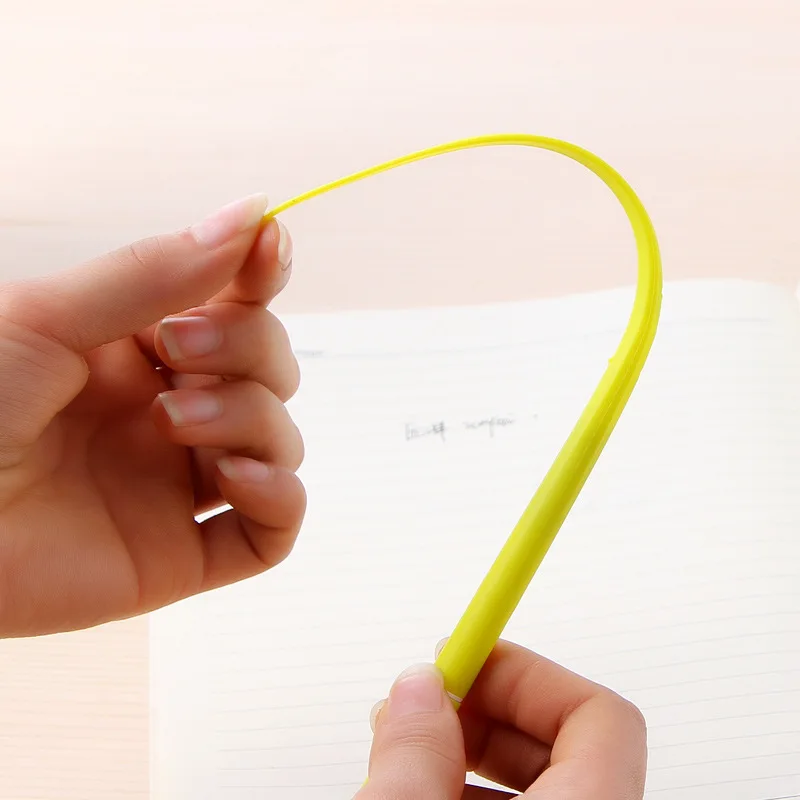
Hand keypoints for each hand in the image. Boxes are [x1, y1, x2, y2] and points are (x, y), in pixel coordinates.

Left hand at [0, 194, 305, 636]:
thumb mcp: (48, 318)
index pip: (232, 308)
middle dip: (247, 349)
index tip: (269, 242)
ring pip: (278, 442)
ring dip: (250, 418)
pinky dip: (278, 497)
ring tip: (173, 419)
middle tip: (177, 348)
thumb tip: (251, 213)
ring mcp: (175, 485)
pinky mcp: (179, 556)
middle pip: (270, 371)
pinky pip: (270, 531)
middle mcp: (166, 414)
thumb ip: (156, 273)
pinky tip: (237, 477)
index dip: (261, 274)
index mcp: (134, 353)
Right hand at [360, 640, 646, 798]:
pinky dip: (473, 796)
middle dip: (488, 712)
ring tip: (406, 755)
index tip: (467, 659)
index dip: (529, 674)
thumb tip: (420, 687)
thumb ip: (417, 755)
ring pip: (541, 786)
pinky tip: (424, 793)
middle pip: (567, 746)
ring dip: (472, 756)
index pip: (600, 716)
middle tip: (425, 706)